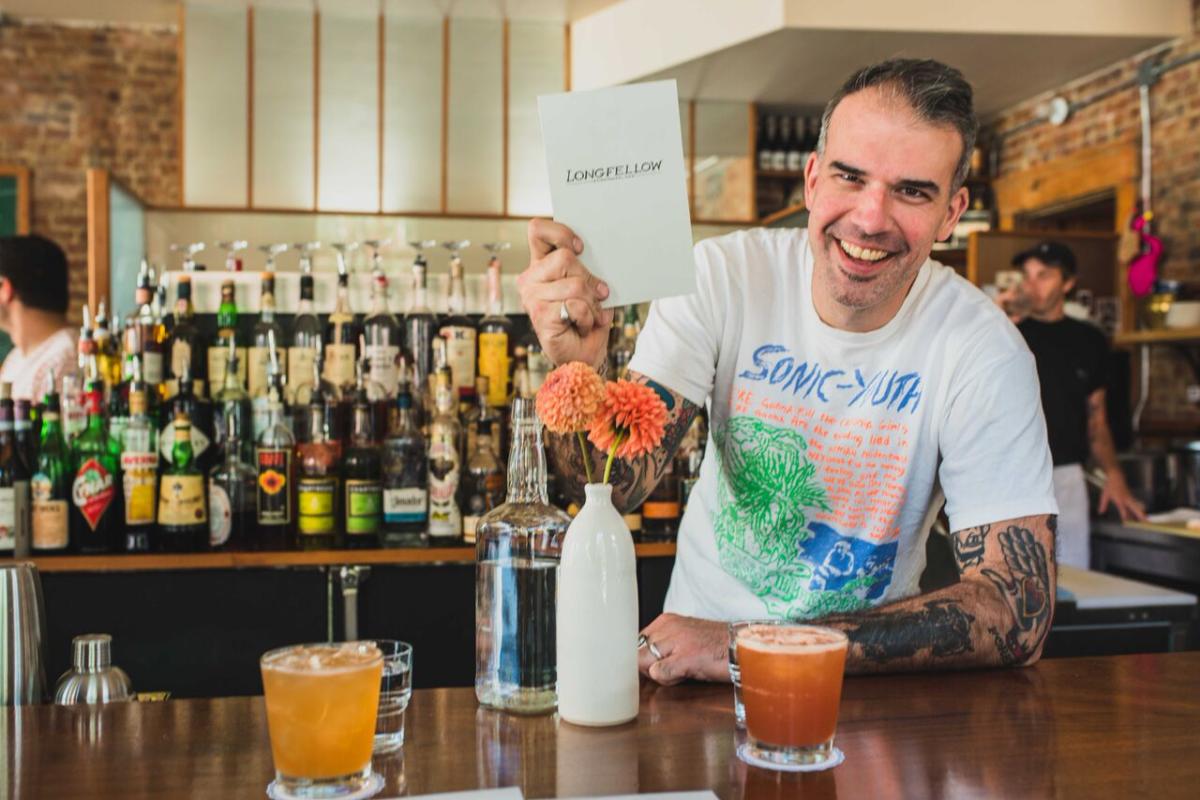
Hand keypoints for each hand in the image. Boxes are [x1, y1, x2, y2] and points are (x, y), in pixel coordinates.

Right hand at [516, 219, 612, 369]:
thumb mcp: (591, 287)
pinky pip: (574, 306)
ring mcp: (532, 297)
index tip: (581, 248)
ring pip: (574, 284)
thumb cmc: (586, 318)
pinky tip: (582, 326)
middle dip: (589, 278)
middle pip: (565, 257)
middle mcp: (530, 278)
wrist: (583, 356)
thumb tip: (600, 255)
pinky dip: (587, 318)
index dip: (561, 233)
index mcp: (540, 265)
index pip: (537, 230)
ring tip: (589, 316)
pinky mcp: (539, 316)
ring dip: (591, 303)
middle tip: (596, 295)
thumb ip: (587, 268)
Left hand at [638, 613, 729, 685]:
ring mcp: (676, 640)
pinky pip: (659, 672)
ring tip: (680, 672)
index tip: (656, 665)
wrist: (744, 646)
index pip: (636, 641)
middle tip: (671, 670)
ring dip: (659, 674)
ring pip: (645, 662)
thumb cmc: (717, 647)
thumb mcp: (684, 639)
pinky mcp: (685, 656)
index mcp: (667, 620)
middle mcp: (668, 626)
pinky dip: (667, 679)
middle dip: (648, 667)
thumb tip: (642, 663)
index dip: (644, 659)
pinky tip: (684, 675)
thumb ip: (663, 646)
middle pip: (637, 653)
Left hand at [1098, 472, 1146, 522]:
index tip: (1126, 521)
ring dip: (1141, 512)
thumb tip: (1100, 512)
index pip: (1122, 509)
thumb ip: (1103, 505)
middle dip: (1140, 514)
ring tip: (1146, 519)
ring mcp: (1129, 497)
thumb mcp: (1104, 495)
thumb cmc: (1110, 486)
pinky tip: (1139, 514)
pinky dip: (1138, 509)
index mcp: (1119, 499)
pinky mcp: (1130, 496)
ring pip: (1137, 506)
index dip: (1124, 515)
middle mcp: (1126, 499)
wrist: (1116, 476)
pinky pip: (1134, 504)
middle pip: (1135, 508)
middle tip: (1145, 520)